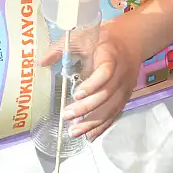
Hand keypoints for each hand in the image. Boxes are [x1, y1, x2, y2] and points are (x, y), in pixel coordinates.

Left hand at [63, 23, 141, 139]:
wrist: (130, 40)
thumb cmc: (102, 39)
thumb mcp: (82, 37)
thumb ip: (61, 48)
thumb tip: (42, 62)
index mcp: (111, 55)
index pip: (105, 73)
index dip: (93, 85)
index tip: (76, 94)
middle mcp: (121, 74)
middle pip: (106, 95)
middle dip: (86, 108)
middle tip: (67, 115)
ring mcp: (125, 87)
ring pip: (111, 108)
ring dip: (93, 122)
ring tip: (75, 131)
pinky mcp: (125, 97)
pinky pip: (115, 114)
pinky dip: (103, 126)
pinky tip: (90, 135)